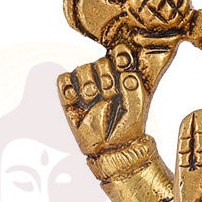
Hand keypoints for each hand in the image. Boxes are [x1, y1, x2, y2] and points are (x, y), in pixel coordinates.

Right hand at [58, 42, 159, 156]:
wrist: (110, 146)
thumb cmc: (127, 125)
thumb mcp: (138, 105)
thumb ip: (133, 85)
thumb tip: (125, 70)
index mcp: (121, 76)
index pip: (119, 55)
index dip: (120, 55)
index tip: (122, 62)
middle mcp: (103, 78)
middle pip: (99, 62)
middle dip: (105, 77)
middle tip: (109, 94)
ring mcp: (86, 87)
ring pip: (82, 69)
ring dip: (88, 84)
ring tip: (94, 100)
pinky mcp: (69, 97)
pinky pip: (63, 80)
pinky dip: (68, 87)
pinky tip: (77, 99)